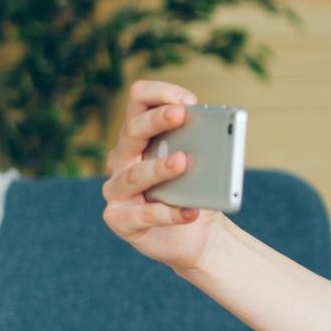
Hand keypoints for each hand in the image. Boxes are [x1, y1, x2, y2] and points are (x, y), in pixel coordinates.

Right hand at [101, 80, 223, 271]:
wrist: (197, 236)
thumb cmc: (197, 191)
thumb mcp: (204, 165)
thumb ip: (203, 147)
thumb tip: (212, 141)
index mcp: (141, 135)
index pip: (139, 100)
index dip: (160, 94)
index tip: (188, 100)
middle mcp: (123, 157)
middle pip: (131, 131)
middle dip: (156, 120)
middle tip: (181, 115)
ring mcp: (117, 189)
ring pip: (134, 174)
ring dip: (159, 167)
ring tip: (183, 162)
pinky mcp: (119, 219)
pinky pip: (143, 215)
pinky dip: (169, 213)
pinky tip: (190, 212)